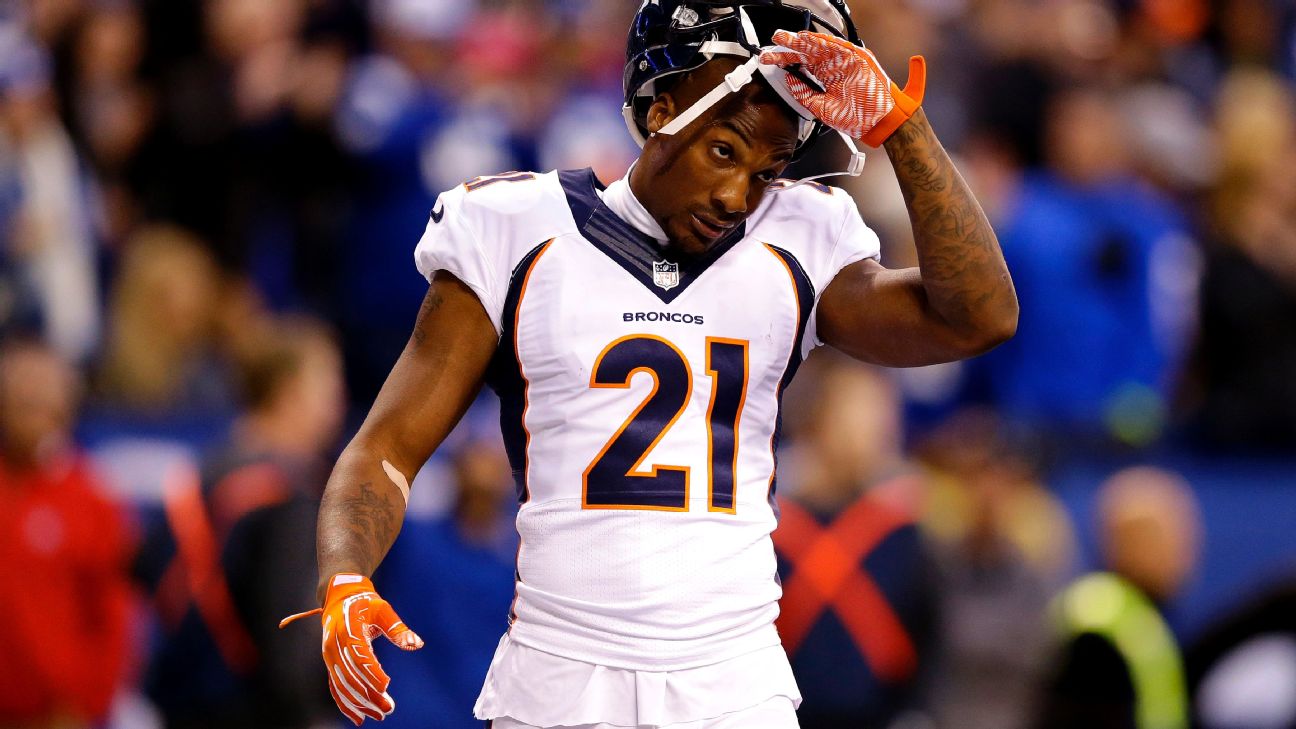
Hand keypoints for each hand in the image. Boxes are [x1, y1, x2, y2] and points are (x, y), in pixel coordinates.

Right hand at [280, 574, 423, 724]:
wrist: (339, 597)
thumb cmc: (365, 603)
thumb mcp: (383, 609)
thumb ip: (398, 629)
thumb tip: (417, 644)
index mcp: (347, 631)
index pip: (360, 657)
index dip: (372, 672)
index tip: (386, 686)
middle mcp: (334, 646)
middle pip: (351, 676)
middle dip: (368, 695)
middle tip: (387, 709)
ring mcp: (330, 657)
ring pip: (342, 685)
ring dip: (359, 703)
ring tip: (378, 715)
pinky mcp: (330, 664)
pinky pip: (335, 687)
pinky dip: (345, 703)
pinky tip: (358, 718)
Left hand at [760, 30, 925, 147]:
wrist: (879, 122)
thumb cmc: (857, 118)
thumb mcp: (822, 109)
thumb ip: (805, 95)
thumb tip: (790, 82)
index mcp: (827, 78)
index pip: (802, 66)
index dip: (785, 62)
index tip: (769, 60)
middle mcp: (834, 67)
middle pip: (807, 54)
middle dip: (788, 49)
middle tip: (771, 45)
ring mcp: (845, 61)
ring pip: (819, 47)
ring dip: (801, 41)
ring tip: (784, 38)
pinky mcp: (856, 58)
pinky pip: (837, 46)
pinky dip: (821, 42)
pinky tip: (805, 40)